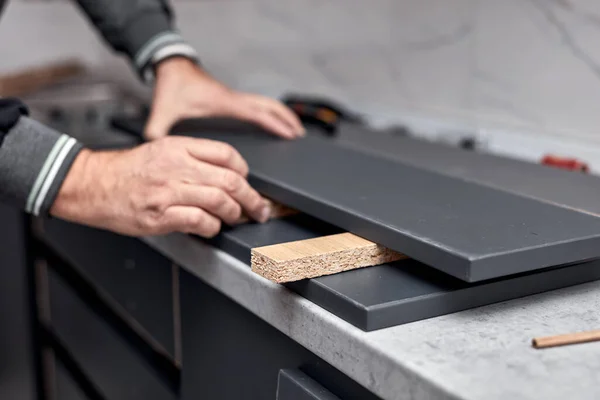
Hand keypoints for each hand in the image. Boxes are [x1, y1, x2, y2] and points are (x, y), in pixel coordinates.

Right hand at [50, 136, 270, 237]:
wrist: (92, 184)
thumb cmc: (127, 171)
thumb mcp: (161, 150)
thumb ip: (192, 158)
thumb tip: (226, 175)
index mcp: (178, 147)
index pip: (226, 154)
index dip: (245, 171)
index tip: (249, 183)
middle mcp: (175, 166)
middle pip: (230, 180)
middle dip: (252, 198)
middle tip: (259, 208)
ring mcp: (168, 191)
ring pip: (219, 200)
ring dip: (234, 213)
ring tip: (236, 218)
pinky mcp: (159, 215)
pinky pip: (199, 220)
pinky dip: (212, 226)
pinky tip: (212, 227)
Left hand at [144, 57, 304, 140]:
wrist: (171, 66)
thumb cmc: (171, 86)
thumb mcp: (162, 112)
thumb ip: (157, 132)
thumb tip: (156, 149)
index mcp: (223, 103)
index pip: (256, 113)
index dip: (275, 124)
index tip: (290, 134)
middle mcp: (233, 99)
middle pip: (269, 107)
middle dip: (287, 120)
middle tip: (300, 135)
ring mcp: (234, 98)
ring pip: (266, 104)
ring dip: (282, 115)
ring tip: (295, 130)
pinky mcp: (231, 99)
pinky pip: (258, 105)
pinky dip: (271, 113)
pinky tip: (273, 123)